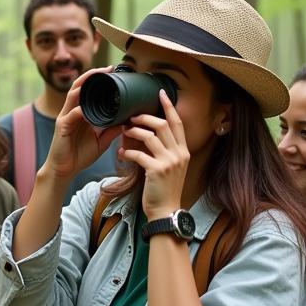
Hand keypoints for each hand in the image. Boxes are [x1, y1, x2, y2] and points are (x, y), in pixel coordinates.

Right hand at [41, 68, 122, 182]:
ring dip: (84, 85)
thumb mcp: (101, 142)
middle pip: (79, 86)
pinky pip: (70, 115)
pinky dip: (80, 111)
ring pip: (73, 95)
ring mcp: (65, 118)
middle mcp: (72, 111)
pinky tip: (88, 109)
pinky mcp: (61, 128)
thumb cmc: (80, 155)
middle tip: (107, 69)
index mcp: (81, 112)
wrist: (64, 170)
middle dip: (92, 76)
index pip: (87, 90)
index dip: (98, 79)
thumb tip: (127, 122)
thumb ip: (112, 131)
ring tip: (96, 78)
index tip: (113, 72)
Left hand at [118, 89, 188, 221]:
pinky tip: (122, 153)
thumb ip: (165, 151)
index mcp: (183, 151)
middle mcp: (179, 154)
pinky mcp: (156, 170)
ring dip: (134, 131)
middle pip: (163, 125)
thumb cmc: (165, 189)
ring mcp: (169, 162)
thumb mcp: (171, 167)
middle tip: (132, 116)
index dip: (169, 107)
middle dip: (145, 117)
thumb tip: (149, 134)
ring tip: (125, 131)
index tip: (161, 93)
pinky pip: (139, 154)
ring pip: (150, 136)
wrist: (165, 211)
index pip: (177, 123)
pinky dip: (128, 152)